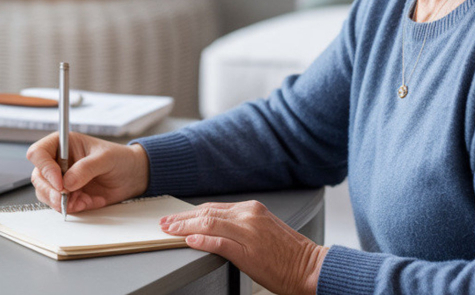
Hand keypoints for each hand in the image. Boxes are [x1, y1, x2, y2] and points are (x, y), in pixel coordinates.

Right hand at [26, 132, 149, 212]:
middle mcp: (58, 162)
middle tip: (65, 198)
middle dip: (50, 191)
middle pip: (38, 177)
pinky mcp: (68, 195)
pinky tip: (89, 202)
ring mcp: (61, 180)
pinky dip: (73, 207)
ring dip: (62, 201)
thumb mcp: (105, 158)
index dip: (44, 167)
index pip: (39, 153)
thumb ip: (86, 168)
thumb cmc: (119, 159)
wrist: (132, 176)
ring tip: (84, 200)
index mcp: (63, 144)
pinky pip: (60, 205)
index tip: (59, 181)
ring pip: (45, 194)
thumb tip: (67, 182)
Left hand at [160, 201, 327, 294]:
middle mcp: (249, 215)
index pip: (212, 208)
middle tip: (164, 223)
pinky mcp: (248, 251)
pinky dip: (202, 241)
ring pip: (208, 224)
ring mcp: (248, 232)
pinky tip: (189, 241)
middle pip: (206, 214)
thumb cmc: (288, 253)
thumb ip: (239, 225)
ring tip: (169, 231)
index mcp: (252, 209)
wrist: (310, 266)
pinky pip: (219, 243)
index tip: (176, 218)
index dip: (190, 213)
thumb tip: (214, 229)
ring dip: (185, 228)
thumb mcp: (262, 230)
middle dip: (182, 219)